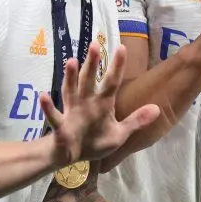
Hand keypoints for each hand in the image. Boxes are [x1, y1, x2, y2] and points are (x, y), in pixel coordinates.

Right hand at [39, 42, 160, 167]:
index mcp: (102, 104)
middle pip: (89, 80)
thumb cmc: (95, 142)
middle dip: (92, 64)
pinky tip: (43, 96)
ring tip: (71, 61)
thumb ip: (135, 121)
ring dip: (71, 77)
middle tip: (95, 45)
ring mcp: (72, 112)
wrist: (72, 157)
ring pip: (71, 91)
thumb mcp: (119, 133)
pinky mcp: (60, 126)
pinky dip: (48, 107)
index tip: (122, 48)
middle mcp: (86, 103)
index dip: (117, 66)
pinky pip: (54, 116)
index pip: (112, 82)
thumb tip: (157, 109)